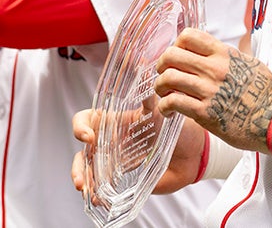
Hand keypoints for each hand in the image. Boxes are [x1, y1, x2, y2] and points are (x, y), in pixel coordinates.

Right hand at [70, 109, 206, 194]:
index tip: (89, 137)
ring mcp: (116, 160)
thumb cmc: (177, 127)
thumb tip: (146, 72)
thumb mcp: (162, 110)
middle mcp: (111, 140)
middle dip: (78, 164)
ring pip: (89, 169)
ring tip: (84, 190)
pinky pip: (104, 185)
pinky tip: (98, 199)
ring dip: (83, 180)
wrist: (193, 153)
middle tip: (81, 178)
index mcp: (114, 121)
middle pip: (83, 150)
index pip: (86, 119)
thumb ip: (150, 97)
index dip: (81, 126)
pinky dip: (97, 193)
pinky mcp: (125, 177)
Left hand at [154, 28, 271, 155]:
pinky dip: (164, 107)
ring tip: (164, 94)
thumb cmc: (266, 93)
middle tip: (163, 74)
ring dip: (160, 87)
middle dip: (161, 65)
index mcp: (224, 54)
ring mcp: (208, 90)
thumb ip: (229, 56)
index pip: (188, 36)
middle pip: (171, 55)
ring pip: (168, 78)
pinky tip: (169, 112)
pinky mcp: (205, 112)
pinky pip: (173, 102)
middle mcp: (214, 68)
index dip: (176, 45)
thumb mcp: (250, 63)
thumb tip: (216, 51)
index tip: (177, 57)